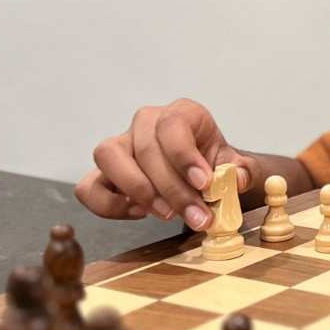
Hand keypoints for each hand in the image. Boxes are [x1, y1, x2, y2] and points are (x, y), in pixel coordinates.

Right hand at [75, 99, 253, 228]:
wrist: (200, 174)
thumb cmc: (212, 164)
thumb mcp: (233, 165)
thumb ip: (241, 171)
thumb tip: (237, 179)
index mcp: (182, 113)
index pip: (173, 124)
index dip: (184, 156)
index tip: (203, 183)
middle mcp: (147, 122)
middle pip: (146, 147)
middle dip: (172, 188)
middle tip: (195, 216)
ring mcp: (121, 144)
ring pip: (108, 155)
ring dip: (137, 189)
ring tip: (165, 214)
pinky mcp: (105, 172)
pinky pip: (88, 186)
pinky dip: (109, 204)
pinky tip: (140, 213)